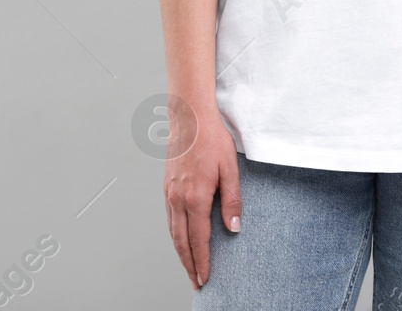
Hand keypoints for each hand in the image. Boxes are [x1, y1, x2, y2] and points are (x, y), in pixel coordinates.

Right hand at [163, 106, 239, 288]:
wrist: (189, 119)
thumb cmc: (212, 141)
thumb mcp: (231, 170)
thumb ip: (233, 201)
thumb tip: (234, 228)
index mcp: (195, 197)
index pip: (198, 238)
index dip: (202, 260)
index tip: (205, 277)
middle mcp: (177, 199)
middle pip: (182, 241)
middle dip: (189, 264)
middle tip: (196, 282)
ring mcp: (169, 194)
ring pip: (172, 232)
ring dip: (181, 253)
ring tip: (189, 268)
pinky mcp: (166, 188)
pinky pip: (169, 219)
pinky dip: (175, 236)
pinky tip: (181, 241)